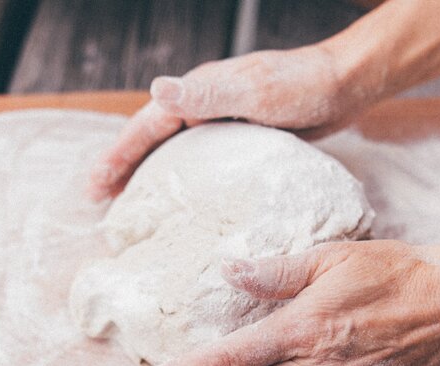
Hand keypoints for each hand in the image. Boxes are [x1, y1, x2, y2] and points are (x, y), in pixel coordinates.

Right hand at [87, 43, 368, 200]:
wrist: (344, 85)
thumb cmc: (303, 87)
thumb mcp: (253, 90)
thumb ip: (207, 92)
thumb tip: (157, 89)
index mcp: (197, 93)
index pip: (146, 126)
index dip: (118, 155)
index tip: (95, 187)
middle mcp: (201, 106)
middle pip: (150, 140)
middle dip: (122, 168)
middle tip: (100, 203)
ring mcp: (218, 123)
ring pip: (171, 153)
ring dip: (147, 176)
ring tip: (130, 207)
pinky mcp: (237, 140)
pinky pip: (198, 163)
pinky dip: (180, 181)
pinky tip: (182, 204)